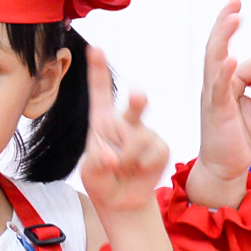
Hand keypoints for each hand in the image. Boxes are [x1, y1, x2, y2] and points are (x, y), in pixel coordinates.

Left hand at [79, 44, 170, 215]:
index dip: (98, 70)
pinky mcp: (160, 147)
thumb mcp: (90, 172)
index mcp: (102, 121)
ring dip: (127, 159)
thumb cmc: (101, 180)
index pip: (100, 92)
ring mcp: (145, 132)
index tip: (95, 48)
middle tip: (136, 94)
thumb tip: (112, 157)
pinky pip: (153, 154)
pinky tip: (137, 171)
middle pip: (134, 105)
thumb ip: (96, 162)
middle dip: (137, 101)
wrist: (121, 201)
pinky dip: (143, 166)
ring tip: (121, 169)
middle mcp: (125, 122)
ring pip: (139, 140)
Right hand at [187, 1, 250, 207]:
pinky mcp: (214, 109)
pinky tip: (229, 58)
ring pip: (215, 60)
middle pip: (217, 47)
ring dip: (222, 37)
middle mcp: (217, 85)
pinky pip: (218, 87)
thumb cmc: (241, 139)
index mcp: (228, 83)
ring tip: (231, 17)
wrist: (227, 167)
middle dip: (224, 22)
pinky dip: (223, 71)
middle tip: (234, 1)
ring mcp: (213, 95)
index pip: (246, 59)